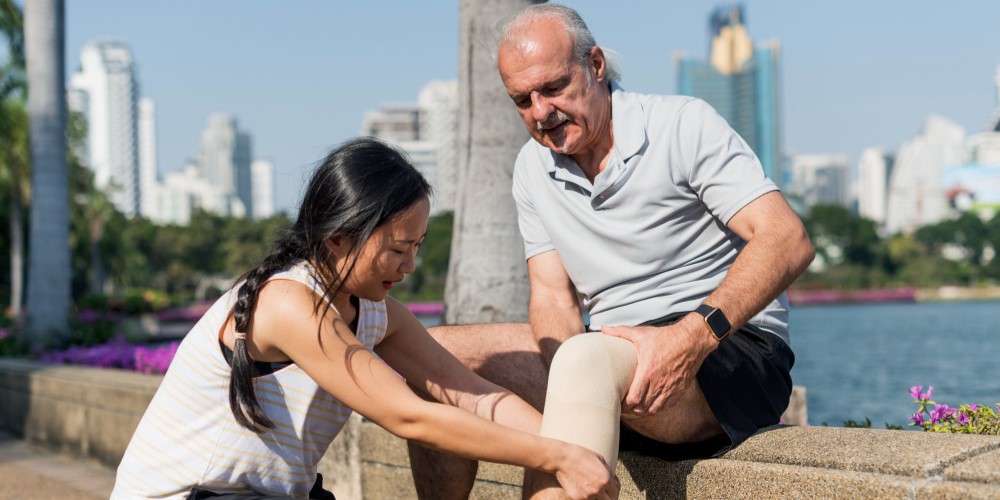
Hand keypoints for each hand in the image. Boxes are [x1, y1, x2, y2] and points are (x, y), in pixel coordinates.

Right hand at [554, 444, 619, 499]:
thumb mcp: (599, 459)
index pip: (616, 491)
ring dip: (597, 497)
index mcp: (605, 478)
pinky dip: (586, 497)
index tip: (611, 489)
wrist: (561, 458)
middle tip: (605, 494)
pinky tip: (582, 488)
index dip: (615, 490)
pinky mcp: (577, 498)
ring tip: (591, 489)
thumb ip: (608, 472)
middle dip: (608, 497)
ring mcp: (587, 495)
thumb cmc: (580, 455)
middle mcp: (598, 489)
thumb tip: (613, 480)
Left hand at [601, 316, 715, 414]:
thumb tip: (602, 329)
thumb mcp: (641, 334)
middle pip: (642, 406)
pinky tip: (652, 403)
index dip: (625, 403)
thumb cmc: (665, 337)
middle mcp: (659, 383)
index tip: (619, 400)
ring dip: (645, 409)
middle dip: (632, 408)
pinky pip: (667, 405)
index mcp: (647, 371)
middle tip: (625, 406)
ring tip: (637, 406)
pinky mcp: (680, 389)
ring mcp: (670, 388)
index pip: (633, 398)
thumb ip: (620, 332)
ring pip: (654, 408)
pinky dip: (658, 407)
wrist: (691, 340)